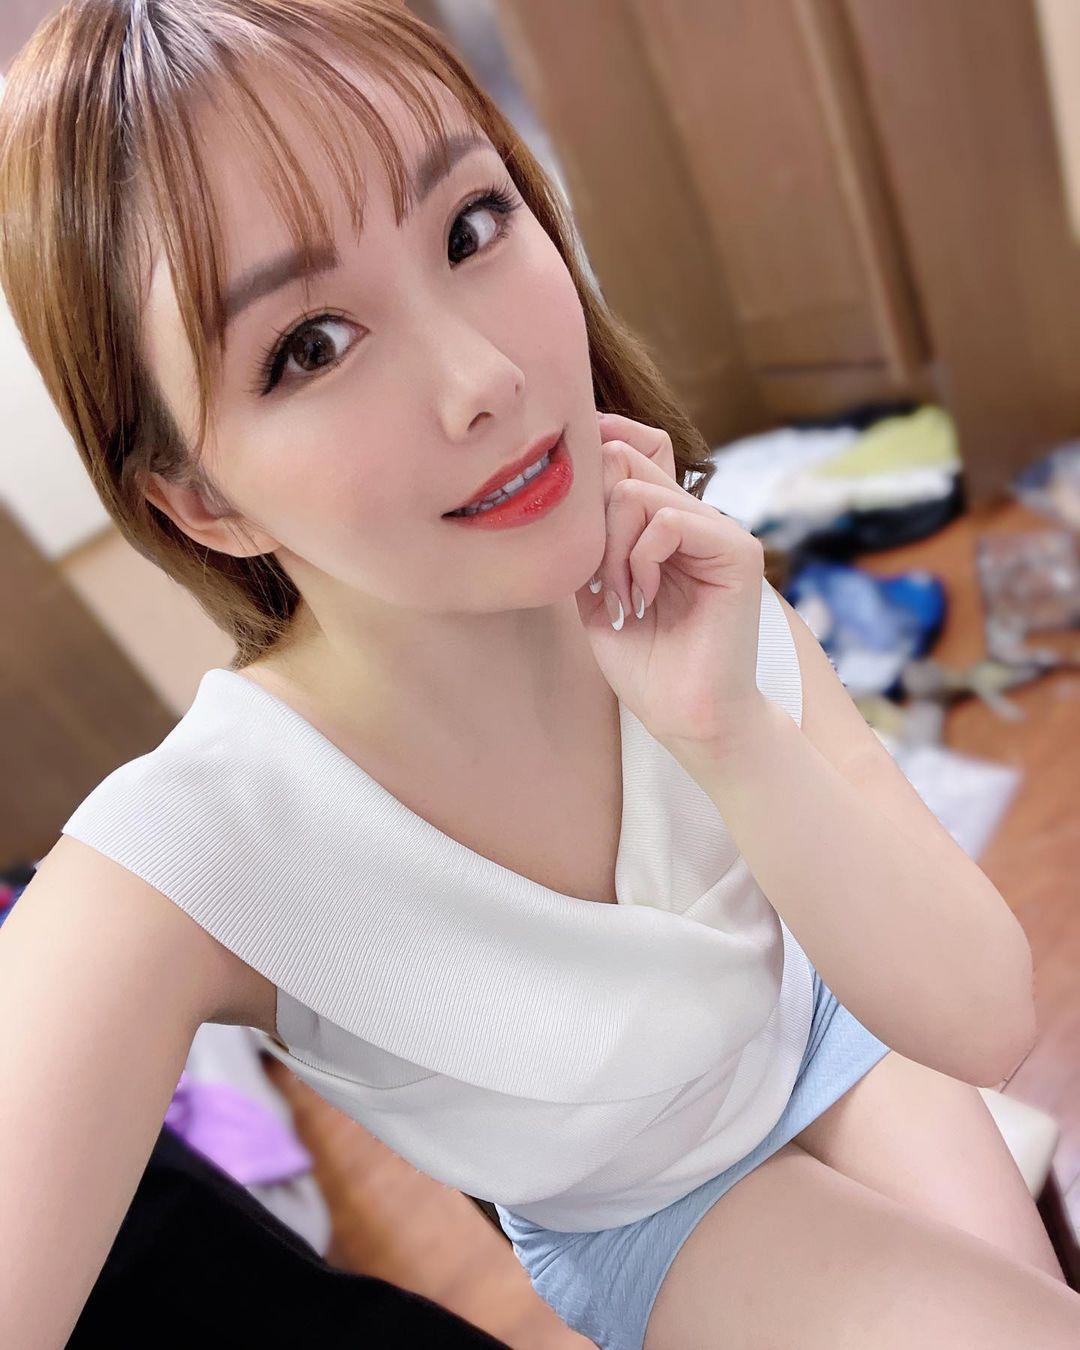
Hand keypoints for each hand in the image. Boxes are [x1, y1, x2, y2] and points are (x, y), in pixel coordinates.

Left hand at [575, 411, 768, 753]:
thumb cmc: (647, 668)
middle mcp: (695, 519)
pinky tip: (646, 597)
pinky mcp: (738, 551)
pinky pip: (667, 520)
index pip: (624, 456)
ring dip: (613, 549)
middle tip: (602, 585)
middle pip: (624, 462)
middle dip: (595, 525)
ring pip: (637, 491)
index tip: (572, 536)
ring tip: (624, 597)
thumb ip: (589, 542)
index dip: (589, 477)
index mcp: (666, 526)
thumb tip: (568, 490)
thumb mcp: (597, 594)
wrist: (687, 718)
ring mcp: (720, 531)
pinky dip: (641, 558)